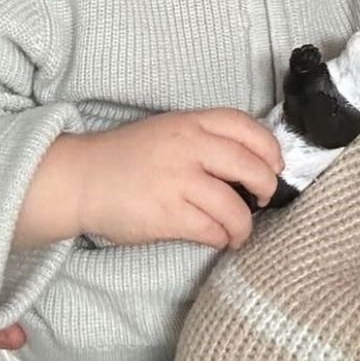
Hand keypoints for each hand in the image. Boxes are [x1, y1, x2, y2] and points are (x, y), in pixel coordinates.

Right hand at [18, 110, 282, 249]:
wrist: (83, 178)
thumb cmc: (130, 156)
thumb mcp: (170, 129)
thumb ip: (205, 138)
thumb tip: (249, 162)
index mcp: (192, 122)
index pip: (245, 126)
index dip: (269, 147)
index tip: (276, 164)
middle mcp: (189, 147)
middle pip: (249, 165)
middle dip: (267, 185)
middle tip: (265, 198)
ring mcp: (178, 181)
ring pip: (233, 206)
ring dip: (244, 224)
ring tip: (240, 231)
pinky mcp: (166, 215)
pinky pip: (210, 229)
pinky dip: (220, 237)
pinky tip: (218, 238)